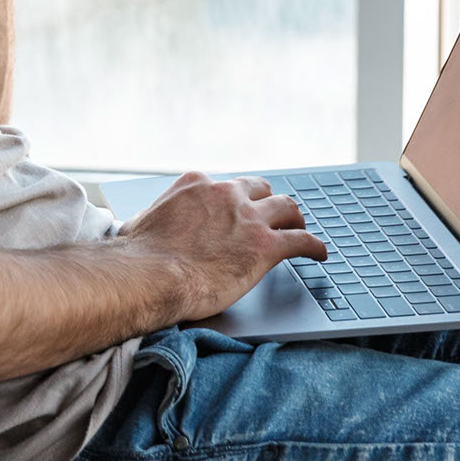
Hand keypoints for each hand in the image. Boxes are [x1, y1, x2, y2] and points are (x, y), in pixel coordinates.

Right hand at [119, 172, 325, 321]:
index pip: (223, 186)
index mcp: (196, 185)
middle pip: (260, 189)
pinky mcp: (266, 245)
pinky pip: (302, 241)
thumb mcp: (140, 222)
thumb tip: (146, 225)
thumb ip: (155, 217)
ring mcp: (249, 218)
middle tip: (270, 217)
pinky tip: (320, 255)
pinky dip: (314, 247)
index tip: (234, 212)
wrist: (151, 275)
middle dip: (266, 202)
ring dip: (294, 218)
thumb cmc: (139, 255)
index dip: (232, 201)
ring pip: (287, 207)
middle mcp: (226, 194)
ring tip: (299, 229)